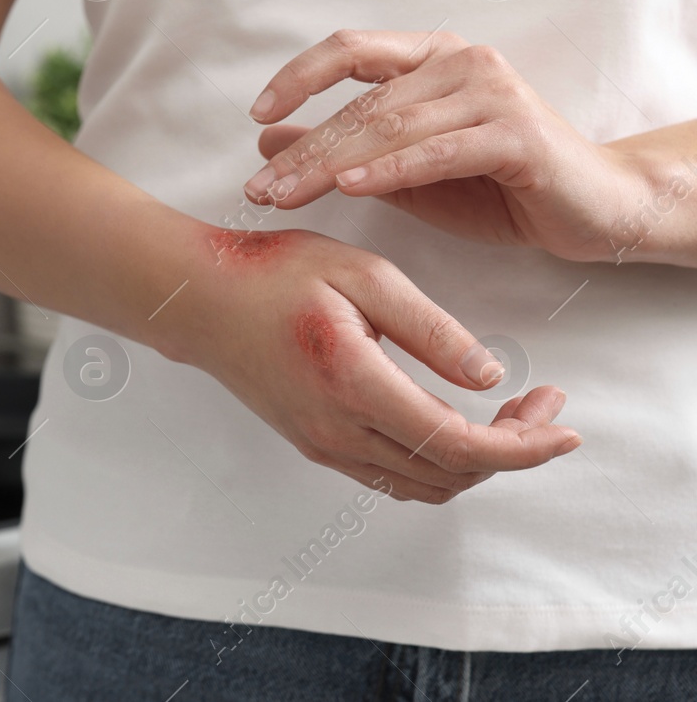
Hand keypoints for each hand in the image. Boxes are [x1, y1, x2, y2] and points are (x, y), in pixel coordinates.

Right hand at [171, 226, 579, 503]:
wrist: (195, 299)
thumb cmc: (271, 274)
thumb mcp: (362, 275)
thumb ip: (431, 328)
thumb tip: (490, 375)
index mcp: (354, 384)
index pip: (459, 445)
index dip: (523, 446)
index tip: (564, 424)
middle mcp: (338, 431)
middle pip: (450, 475)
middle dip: (513, 450)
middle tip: (543, 403)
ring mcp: (324, 445)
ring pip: (425, 485)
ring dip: (478, 461)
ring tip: (508, 414)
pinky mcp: (316, 444)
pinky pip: (393, 476)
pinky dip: (439, 462)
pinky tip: (455, 421)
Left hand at [241, 30, 648, 261]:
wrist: (594, 208)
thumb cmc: (499, 186)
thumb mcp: (404, 169)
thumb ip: (343, 149)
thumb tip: (268, 138)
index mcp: (432, 57)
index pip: (351, 50)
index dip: (298, 77)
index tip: (257, 113)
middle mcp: (461, 63)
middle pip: (361, 102)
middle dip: (302, 147)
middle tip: (258, 186)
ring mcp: (492, 93)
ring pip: (390, 128)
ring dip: (328, 164)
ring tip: (284, 193)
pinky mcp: (516, 136)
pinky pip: (436, 152)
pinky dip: (387, 169)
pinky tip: (347, 185)